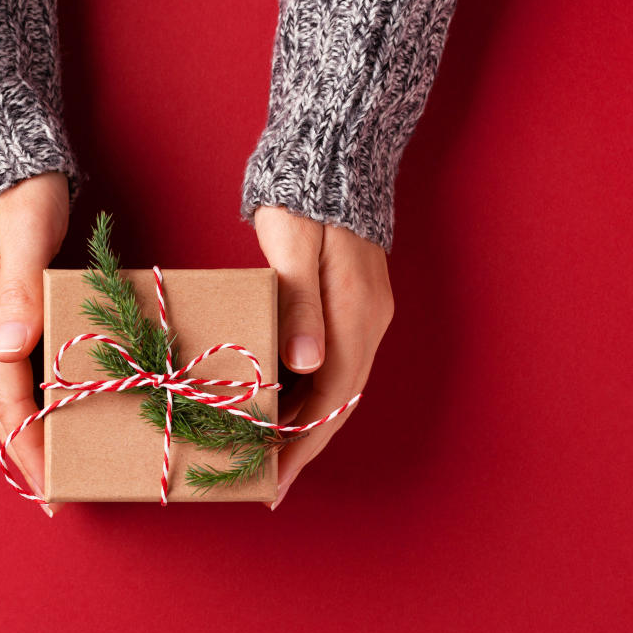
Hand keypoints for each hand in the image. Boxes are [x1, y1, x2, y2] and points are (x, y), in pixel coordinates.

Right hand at [0, 172, 68, 515]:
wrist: (1, 155)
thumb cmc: (22, 191)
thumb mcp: (26, 232)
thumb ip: (18, 289)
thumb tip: (7, 347)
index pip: (5, 397)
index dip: (26, 442)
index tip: (48, 483)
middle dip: (24, 449)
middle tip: (53, 492)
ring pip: (2, 389)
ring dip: (24, 428)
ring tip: (51, 463)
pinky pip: (9, 367)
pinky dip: (27, 397)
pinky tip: (47, 409)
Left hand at [253, 205, 394, 509]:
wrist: (331, 152)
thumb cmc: (303, 199)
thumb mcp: (295, 248)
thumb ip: (301, 305)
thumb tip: (306, 364)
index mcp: (357, 316)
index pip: (332, 399)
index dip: (302, 443)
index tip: (275, 479)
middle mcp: (367, 323)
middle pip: (336, 402)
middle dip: (301, 445)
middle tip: (264, 480)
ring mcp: (361, 314)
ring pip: (333, 386)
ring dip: (302, 421)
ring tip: (265, 453)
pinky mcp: (348, 305)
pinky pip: (329, 364)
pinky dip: (305, 392)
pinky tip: (276, 405)